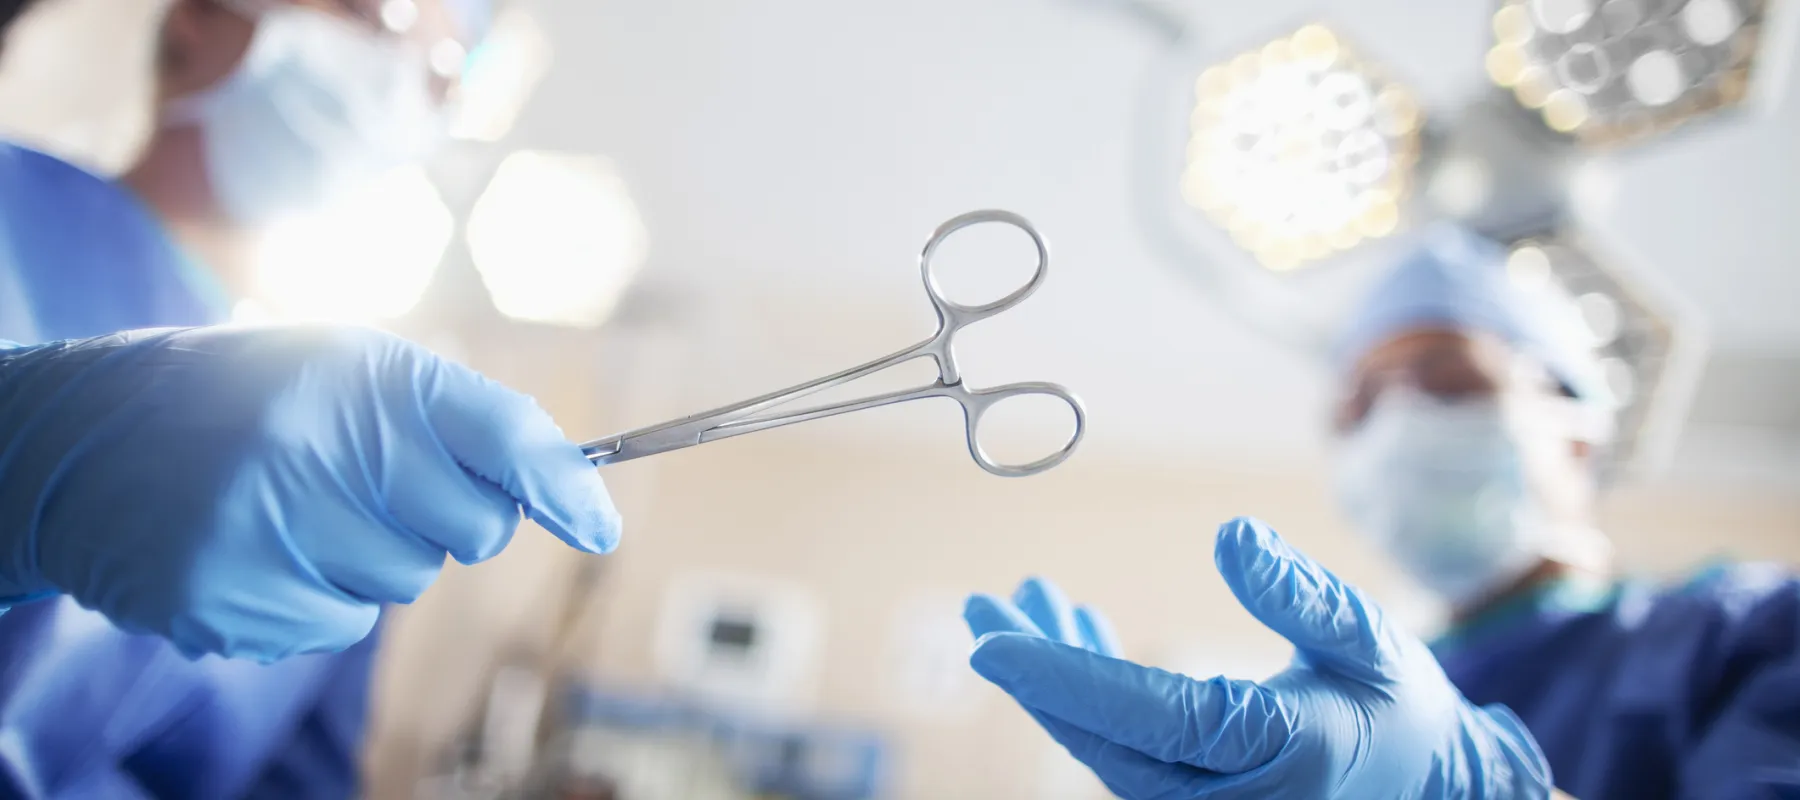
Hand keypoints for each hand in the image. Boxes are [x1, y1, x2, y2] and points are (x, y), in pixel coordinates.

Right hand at [0, 325, 620, 661]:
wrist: (86, 437)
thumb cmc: (252, 398)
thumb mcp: (350, 368)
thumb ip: (461, 420)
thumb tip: (578, 498)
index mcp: (360, 373)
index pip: (499, 429)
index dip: (563, 484)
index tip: (600, 526)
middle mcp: (315, 444)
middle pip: (470, 528)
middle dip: (448, 517)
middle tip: (378, 482)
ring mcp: (265, 526)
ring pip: (402, 581)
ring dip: (373, 556)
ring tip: (300, 506)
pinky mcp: (224, 595)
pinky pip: (336, 623)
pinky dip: (316, 596)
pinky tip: (261, 547)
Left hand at [963, 517, 1551, 798]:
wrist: (1426, 781)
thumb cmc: (1396, 704)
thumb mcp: (1368, 639)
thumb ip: (1299, 594)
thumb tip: (1228, 536)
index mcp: (1271, 754)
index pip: (1146, 716)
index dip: (1062, 679)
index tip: (991, 645)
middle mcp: (1223, 794)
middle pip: (1100, 735)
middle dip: (1031, 671)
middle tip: (977, 606)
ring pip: (1102, 741)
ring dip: (1052, 672)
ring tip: (1012, 600)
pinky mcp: (1189, 791)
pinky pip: (1122, 743)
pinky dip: (1088, 687)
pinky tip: (1071, 626)